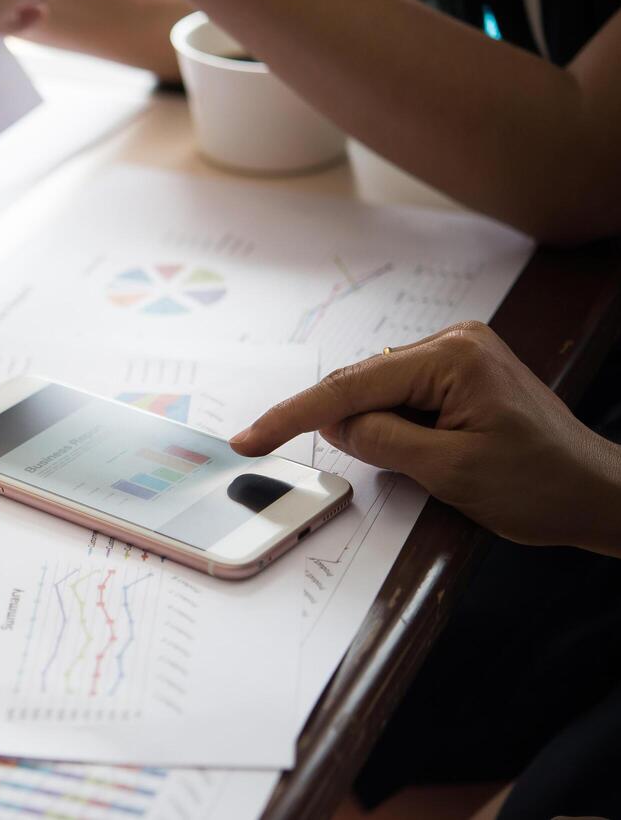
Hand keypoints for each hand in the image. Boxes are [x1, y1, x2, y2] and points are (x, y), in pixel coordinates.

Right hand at [230, 322, 620, 555]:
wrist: (595, 494)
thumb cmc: (540, 484)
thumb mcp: (449, 471)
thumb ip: (381, 440)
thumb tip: (335, 424)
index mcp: (452, 357)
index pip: (351, 386)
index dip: (293, 414)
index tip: (249, 438)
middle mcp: (452, 342)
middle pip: (362, 385)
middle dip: (345, 426)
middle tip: (347, 463)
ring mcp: (457, 356)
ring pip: (378, 394)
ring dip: (378, 432)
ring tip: (429, 467)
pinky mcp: (459, 376)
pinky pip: (401, 399)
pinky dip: (393, 428)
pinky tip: (424, 454)